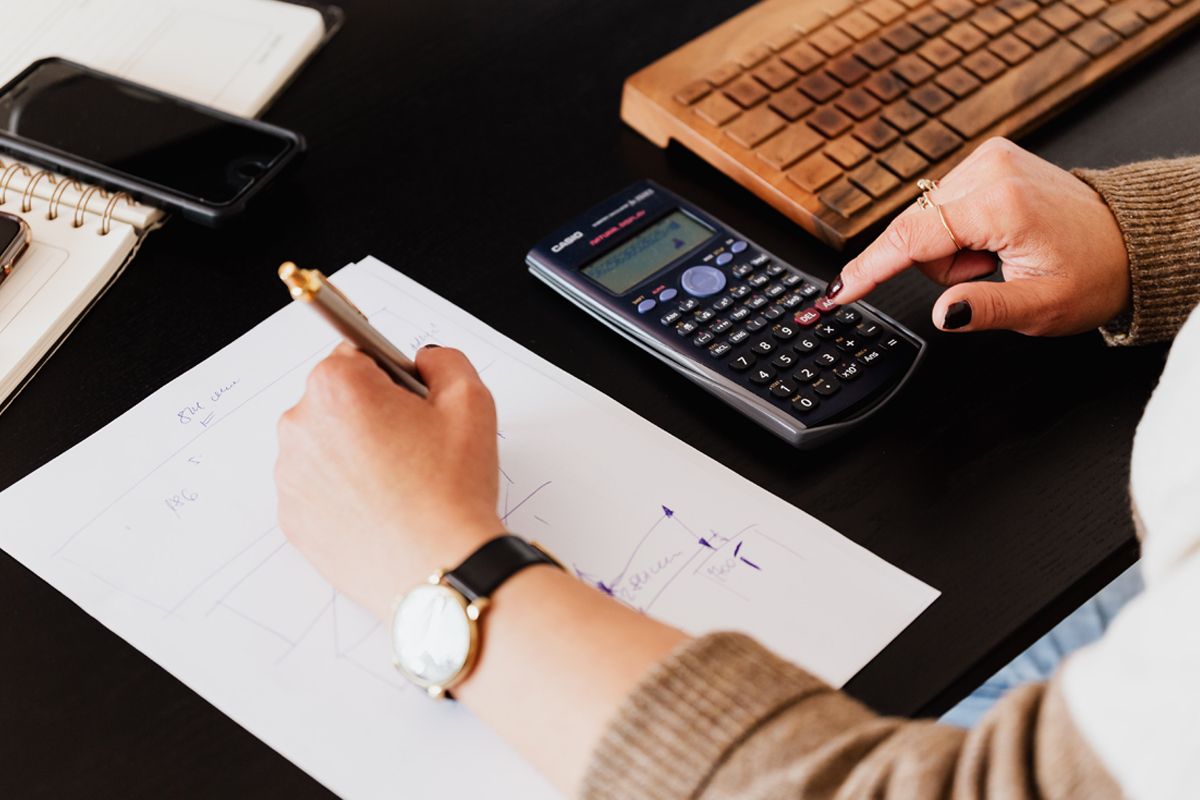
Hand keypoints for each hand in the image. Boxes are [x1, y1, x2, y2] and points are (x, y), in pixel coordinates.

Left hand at [275, 344, 501, 619]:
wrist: (439, 568)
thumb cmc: (452, 491)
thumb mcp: (471, 401)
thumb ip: (444, 361)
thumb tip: (424, 361)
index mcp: (337, 387)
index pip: (355, 355)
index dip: (392, 378)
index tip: (411, 404)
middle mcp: (300, 426)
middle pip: (335, 400)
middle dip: (370, 415)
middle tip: (414, 449)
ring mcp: (290, 475)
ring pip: (325, 445)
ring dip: (354, 454)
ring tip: (399, 485)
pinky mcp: (292, 518)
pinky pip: (318, 489)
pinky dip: (343, 493)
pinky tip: (380, 509)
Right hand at [828, 138, 1129, 335]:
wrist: (1127, 239)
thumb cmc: (1093, 271)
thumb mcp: (1042, 308)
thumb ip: (986, 311)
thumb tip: (942, 313)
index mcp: (1002, 204)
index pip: (912, 238)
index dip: (869, 270)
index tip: (837, 291)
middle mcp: (990, 170)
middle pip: (916, 231)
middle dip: (941, 264)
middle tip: (989, 272)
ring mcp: (988, 158)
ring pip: (925, 221)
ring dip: (950, 249)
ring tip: (997, 255)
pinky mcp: (987, 158)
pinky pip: (940, 206)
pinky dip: (957, 231)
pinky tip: (993, 237)